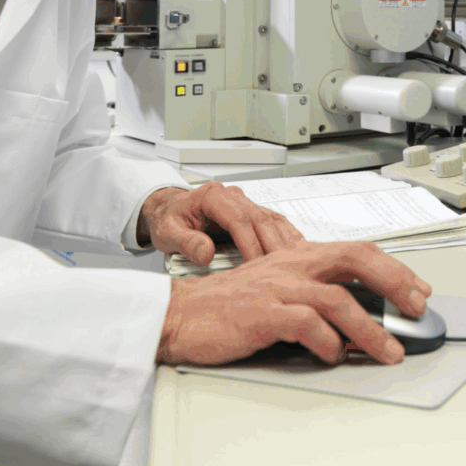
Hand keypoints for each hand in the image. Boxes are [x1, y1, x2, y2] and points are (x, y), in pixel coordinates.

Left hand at [139, 182, 303, 265]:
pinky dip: (287, 236)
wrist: (169, 210)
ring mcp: (245, 203)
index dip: (251, 243)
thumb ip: (185, 242)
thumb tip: (206, 253)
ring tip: (297, 262)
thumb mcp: (168, 232)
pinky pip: (274, 222)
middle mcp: (233, 196)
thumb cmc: (170, 219)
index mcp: (213, 196)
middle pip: (261, 219)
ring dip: (286, 240)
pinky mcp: (251, 213)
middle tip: (284, 269)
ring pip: (272, 219)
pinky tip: (297, 251)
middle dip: (273, 245)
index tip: (258, 264)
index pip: (238, 219)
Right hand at [155, 241, 434, 366]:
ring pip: (337, 298)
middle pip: (355, 259)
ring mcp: (277, 287)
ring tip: (387, 351)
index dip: (392, 268)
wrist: (179, 313)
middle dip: (394, 282)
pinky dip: (326, 342)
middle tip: (416, 308)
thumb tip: (357, 323)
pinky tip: (334, 355)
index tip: (417, 288)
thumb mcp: (277, 290)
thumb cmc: (227, 305)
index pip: (356, 251)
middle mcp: (292, 265)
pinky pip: (305, 323)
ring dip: (369, 328)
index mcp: (298, 256)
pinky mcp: (261, 313)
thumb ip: (315, 298)